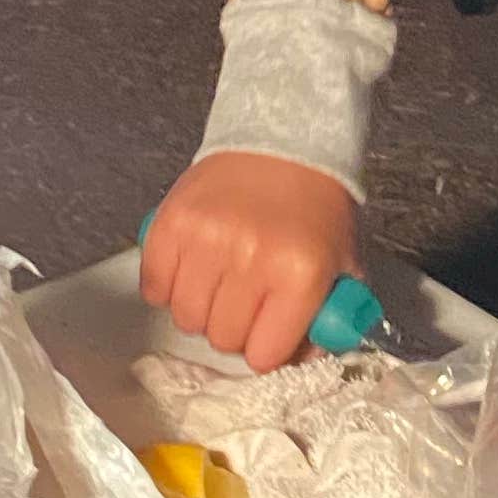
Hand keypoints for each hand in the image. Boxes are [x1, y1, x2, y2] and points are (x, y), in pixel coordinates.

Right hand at [141, 152, 361, 372]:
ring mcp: (206, 240)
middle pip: (222, 339)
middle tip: (246, 300)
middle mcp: (251, 259)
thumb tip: (301, 358)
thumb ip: (329, 317)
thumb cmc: (315, 205)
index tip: (267, 332)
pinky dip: (169, 286)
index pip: (264, 355)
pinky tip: (192, 268)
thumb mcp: (343, 262)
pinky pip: (154, 287)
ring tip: (220, 280)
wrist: (283, 139)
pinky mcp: (171, 223)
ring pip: (186, 319)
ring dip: (201, 309)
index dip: (266, 348)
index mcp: (300, 274)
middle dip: (235, 328)